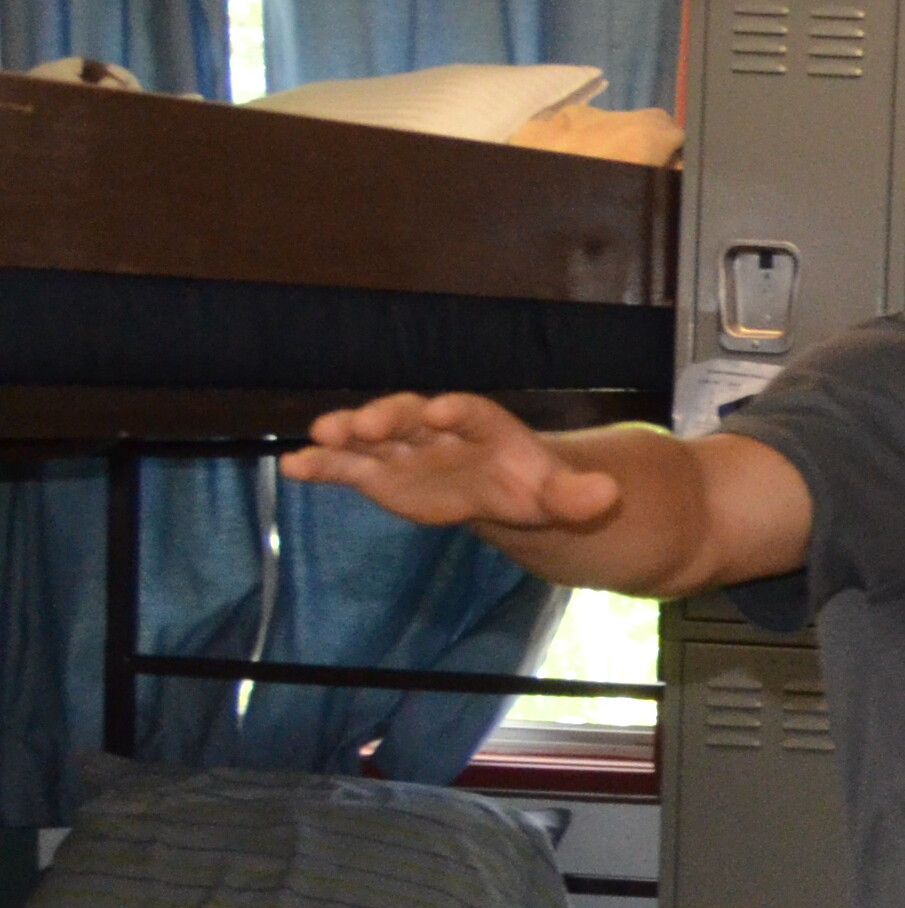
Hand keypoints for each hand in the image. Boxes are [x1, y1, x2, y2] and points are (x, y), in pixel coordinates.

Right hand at [282, 393, 620, 534]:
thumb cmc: (531, 486)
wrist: (503, 490)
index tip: (439, 411)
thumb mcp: (559, 496)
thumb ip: (578, 496)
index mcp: (487, 428)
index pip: (473, 413)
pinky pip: (348, 466)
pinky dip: (322, 465)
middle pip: (412, 417)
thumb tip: (609, 495)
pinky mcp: (381, 472)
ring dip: (347, 434)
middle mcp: (439, 431)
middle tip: (366, 422)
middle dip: (390, 417)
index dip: (457, 411)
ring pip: (373, 436)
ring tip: (320, 436)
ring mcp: (406, 449)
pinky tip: (292, 467)